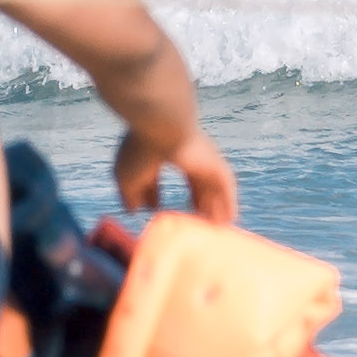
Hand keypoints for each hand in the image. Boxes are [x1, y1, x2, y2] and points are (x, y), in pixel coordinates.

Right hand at [121, 112, 241, 224]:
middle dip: (192, 203)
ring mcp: (202, 159)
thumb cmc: (141, 150)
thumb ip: (131, 196)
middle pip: (190, 183)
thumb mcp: (128, 177)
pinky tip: (228, 219)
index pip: (157, 177)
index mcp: (156, 153)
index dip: (155, 195)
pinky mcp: (216, 164)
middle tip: (192, 224)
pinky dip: (228, 202)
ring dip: (213, 207)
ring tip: (213, 228)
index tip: (157, 212)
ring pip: (211, 187)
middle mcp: (182, 155)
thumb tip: (134, 210)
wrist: (162, 128)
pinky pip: (226, 187)